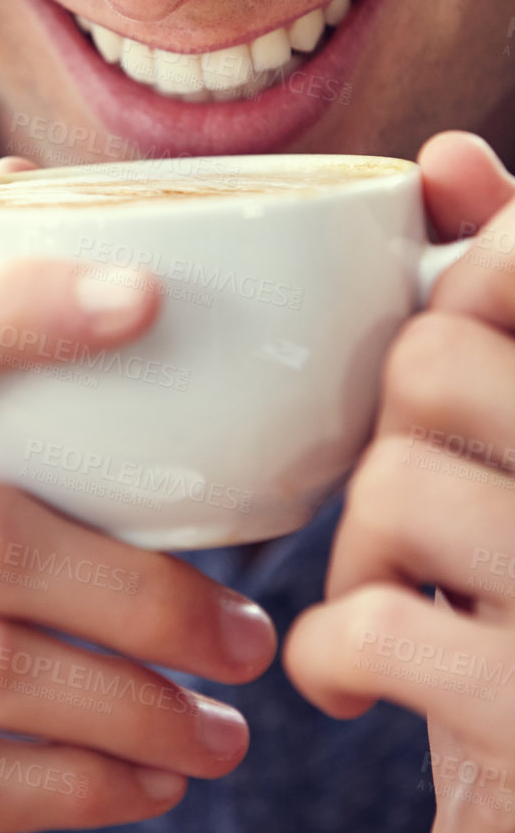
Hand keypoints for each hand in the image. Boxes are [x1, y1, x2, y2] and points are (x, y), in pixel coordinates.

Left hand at [284, 131, 514, 832]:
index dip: (472, 277)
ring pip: (398, 482)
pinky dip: (334, 650)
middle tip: (409, 506)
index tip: (458, 341)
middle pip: (435, 363)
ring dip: (357, 548)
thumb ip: (506, 300)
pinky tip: (354, 678)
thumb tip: (452, 155)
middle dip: (385, 431)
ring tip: (384, 594)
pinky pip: (379, 625)